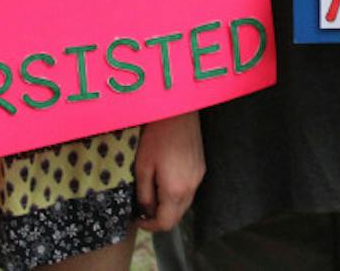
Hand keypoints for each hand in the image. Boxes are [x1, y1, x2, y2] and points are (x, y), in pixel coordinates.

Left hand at [134, 111, 204, 231]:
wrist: (178, 113)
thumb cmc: (157, 137)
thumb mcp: (143, 166)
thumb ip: (144, 194)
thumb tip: (145, 210)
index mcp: (175, 190)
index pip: (165, 223)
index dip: (149, 226)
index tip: (138, 219)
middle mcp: (191, 187)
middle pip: (177, 216)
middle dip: (159, 217)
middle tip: (143, 209)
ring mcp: (198, 178)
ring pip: (184, 204)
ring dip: (169, 206)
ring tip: (153, 194)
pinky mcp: (201, 168)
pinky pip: (189, 191)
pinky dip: (177, 194)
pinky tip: (166, 181)